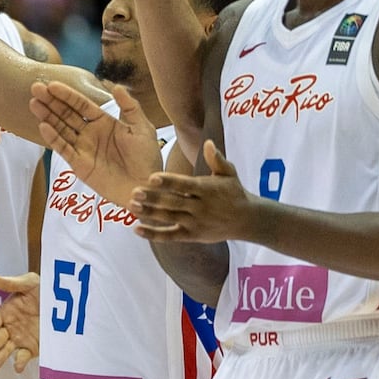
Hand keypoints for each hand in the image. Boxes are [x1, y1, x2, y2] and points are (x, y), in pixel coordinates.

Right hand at [0, 272, 39, 372]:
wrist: (67, 302)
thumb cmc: (45, 290)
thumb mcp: (30, 283)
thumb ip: (10, 283)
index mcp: (5, 314)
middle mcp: (10, 328)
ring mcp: (21, 339)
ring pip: (6, 350)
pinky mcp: (33, 348)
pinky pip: (23, 356)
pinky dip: (19, 363)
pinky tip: (17, 368)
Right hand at [30, 78, 160, 208]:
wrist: (145, 185)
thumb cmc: (147, 157)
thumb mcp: (142, 127)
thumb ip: (129, 106)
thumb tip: (116, 86)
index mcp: (105, 122)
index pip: (81, 105)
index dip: (67, 95)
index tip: (52, 85)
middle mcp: (90, 133)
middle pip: (67, 114)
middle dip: (51, 102)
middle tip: (36, 88)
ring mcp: (83, 149)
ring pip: (61, 129)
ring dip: (47, 116)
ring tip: (34, 104)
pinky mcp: (79, 165)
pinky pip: (63, 149)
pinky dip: (53, 138)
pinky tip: (43, 126)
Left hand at [134, 140, 259, 242]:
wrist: (247, 220)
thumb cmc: (234, 193)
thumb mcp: (229, 174)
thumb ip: (217, 160)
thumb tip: (208, 143)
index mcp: (207, 189)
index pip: (185, 185)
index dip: (168, 182)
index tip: (151, 178)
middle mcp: (200, 206)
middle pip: (173, 202)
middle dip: (153, 198)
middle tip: (134, 192)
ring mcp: (196, 222)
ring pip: (169, 217)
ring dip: (150, 213)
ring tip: (131, 206)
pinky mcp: (192, 236)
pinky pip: (170, 236)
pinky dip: (154, 234)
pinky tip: (136, 229)